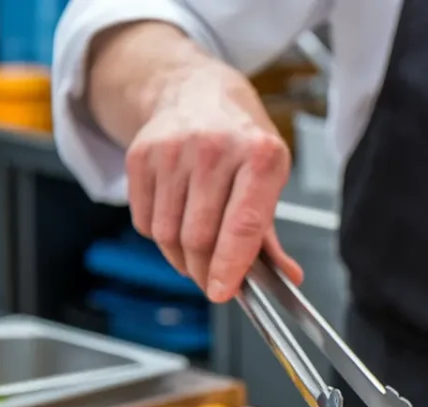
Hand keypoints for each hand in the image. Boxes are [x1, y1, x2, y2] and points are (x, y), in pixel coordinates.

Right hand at [124, 57, 301, 301]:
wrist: (196, 92)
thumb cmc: (242, 140)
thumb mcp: (270, 175)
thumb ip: (271, 232)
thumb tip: (287, 277)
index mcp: (260, 156)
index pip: (242, 225)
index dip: (231, 267)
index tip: (223, 293)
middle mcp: (214, 149)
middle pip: (200, 237)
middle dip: (206, 272)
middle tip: (213, 282)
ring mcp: (173, 150)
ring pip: (168, 235)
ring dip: (182, 260)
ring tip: (196, 256)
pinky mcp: (140, 155)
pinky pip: (145, 221)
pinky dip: (161, 238)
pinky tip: (177, 224)